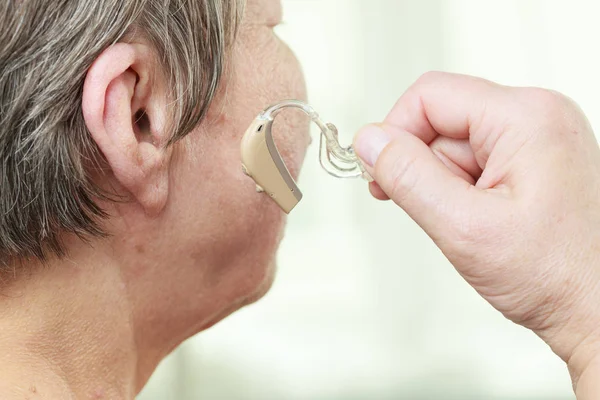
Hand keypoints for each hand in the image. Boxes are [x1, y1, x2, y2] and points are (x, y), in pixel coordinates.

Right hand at [354, 72, 599, 397]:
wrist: (597, 310)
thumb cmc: (555, 276)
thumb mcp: (463, 227)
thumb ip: (408, 177)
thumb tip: (368, 141)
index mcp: (526, 118)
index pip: (429, 96)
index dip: (395, 134)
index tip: (382, 176)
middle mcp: (537, 115)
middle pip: (441, 118)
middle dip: (423, 167)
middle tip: (435, 212)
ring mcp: (538, 136)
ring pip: (454, 142)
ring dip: (445, 184)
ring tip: (471, 223)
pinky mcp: (534, 157)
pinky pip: (474, 158)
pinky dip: (461, 189)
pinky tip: (479, 218)